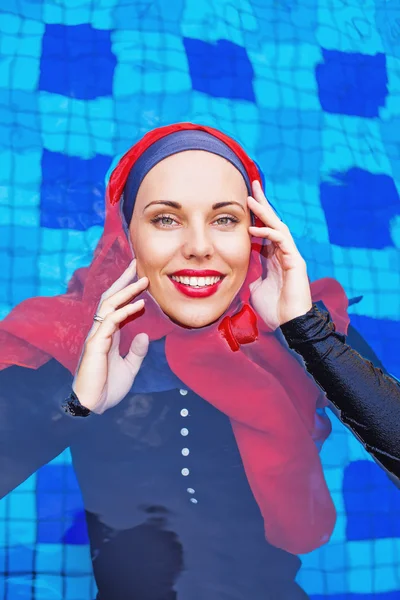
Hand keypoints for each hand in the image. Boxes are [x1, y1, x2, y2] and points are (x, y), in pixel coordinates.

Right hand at [72, 259, 148, 413]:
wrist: (93, 406)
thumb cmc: (107, 388)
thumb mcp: (129, 368)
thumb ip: (137, 352)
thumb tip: (146, 335)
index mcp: (108, 335)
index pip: (116, 305)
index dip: (126, 289)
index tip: (139, 275)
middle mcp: (100, 331)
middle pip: (109, 298)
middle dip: (123, 279)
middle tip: (137, 263)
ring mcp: (96, 336)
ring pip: (109, 305)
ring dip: (126, 291)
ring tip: (142, 279)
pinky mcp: (95, 344)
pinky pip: (110, 322)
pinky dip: (125, 312)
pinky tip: (139, 305)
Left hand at [248, 180, 312, 329]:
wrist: (288, 324)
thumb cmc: (273, 309)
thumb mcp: (254, 287)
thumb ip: (250, 273)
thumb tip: (238, 267)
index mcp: (273, 257)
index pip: (264, 230)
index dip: (256, 215)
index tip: (245, 200)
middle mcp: (283, 253)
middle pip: (273, 222)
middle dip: (263, 204)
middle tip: (253, 185)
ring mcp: (291, 256)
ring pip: (278, 227)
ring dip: (265, 213)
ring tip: (251, 199)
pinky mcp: (295, 262)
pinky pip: (282, 240)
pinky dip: (268, 233)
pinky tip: (255, 228)